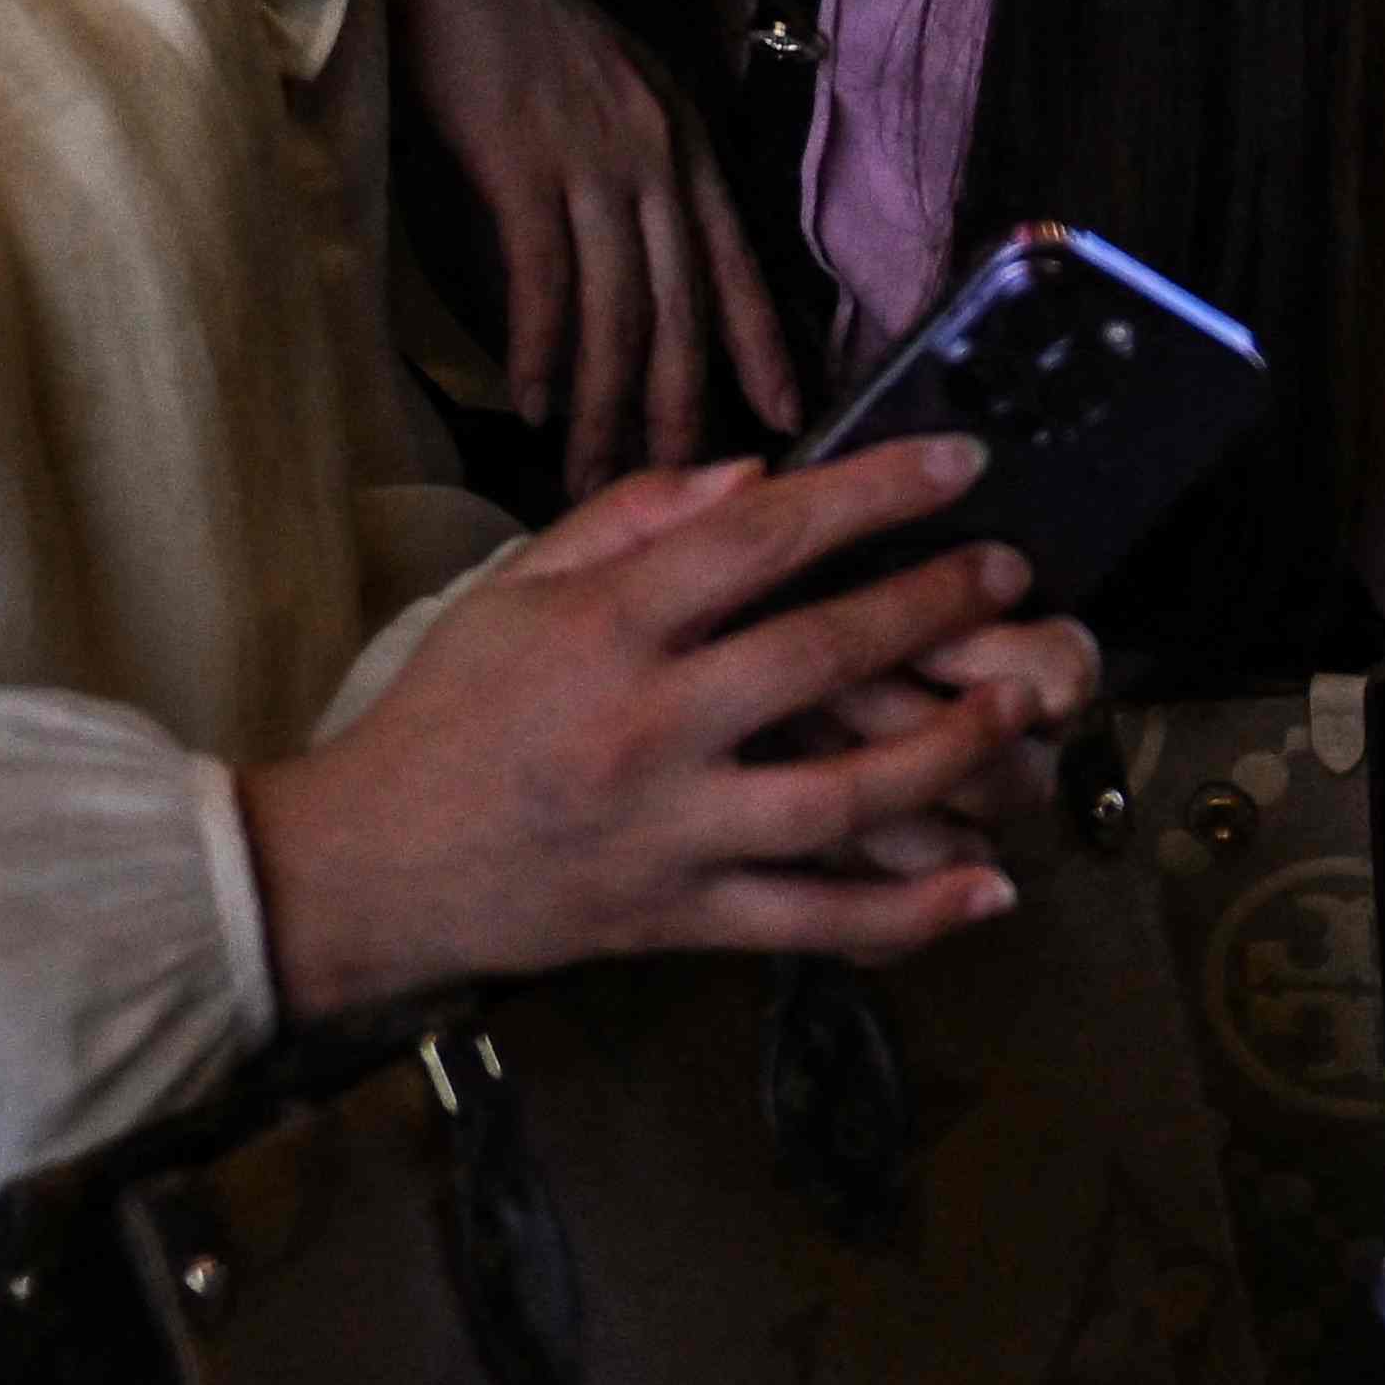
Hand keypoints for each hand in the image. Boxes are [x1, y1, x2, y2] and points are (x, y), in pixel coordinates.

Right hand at [238, 445, 1091, 1013]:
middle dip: (929, 608)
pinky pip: (812, 922)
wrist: (365, 870)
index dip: (867, 493)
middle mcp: (646, 730)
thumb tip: (757, 474)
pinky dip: (908, 913)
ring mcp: (670, 834)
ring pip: (838, 801)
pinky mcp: (680, 919)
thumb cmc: (447, 713)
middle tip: (1010, 573)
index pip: (755, 541)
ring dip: (947, 754)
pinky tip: (991, 887)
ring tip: (1019, 706)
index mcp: (605, 630)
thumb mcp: (514, 587)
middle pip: (816, 660)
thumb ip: (632, 518)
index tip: (958, 462)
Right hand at [351, 0, 798, 483]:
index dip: (761, 345)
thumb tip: (627, 269)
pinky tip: (532, 402)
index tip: (787, 420)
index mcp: (683, 142)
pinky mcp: (522, 159)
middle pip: (683, 305)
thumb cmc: (517, 30)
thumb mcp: (605, 101)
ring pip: (618, 305)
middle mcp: (656, 154)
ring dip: (604, 400)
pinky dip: (541, 346)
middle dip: (682, 405)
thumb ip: (627, 178)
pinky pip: (545, 274)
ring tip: (590, 472)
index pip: (736, 263)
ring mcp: (593, 156)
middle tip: (677, 488)